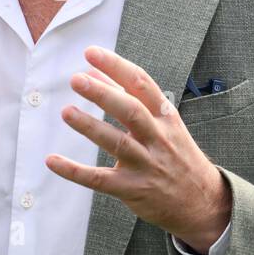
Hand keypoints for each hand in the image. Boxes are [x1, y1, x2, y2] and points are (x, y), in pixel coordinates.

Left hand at [45, 46, 231, 251]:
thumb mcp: (160, 122)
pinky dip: (75, 171)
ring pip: (117, 143)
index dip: (116, 66)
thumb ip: (126, 96)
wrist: (201, 201)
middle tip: (77, 79)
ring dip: (90, 126)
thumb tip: (93, 72)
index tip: (91, 53)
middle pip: (131, 111)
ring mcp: (146, 164)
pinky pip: (100, 180)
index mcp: (165, 116)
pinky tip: (53, 161)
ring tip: (67, 111)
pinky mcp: (132, 189)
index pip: (141, 84)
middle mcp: (158, 138)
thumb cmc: (175, 154)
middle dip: (103, 94)